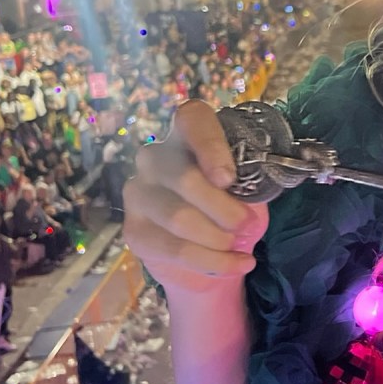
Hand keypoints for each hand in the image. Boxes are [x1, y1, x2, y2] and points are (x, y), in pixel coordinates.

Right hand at [124, 100, 270, 292]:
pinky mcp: (134, 231)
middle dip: (223, 208)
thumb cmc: (232, 210)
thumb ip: (247, 184)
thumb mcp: (248, 192)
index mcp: (187, 136)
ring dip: (218, 237)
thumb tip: (246, 202)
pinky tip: (238, 263)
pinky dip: (214, 262)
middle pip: (183, 177)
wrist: (211, 256)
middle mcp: (154, 158)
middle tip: (246, 223)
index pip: (192, 120)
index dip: (210, 145)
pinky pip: (175, 249)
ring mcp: (138, 193)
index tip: (228, 178)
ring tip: (238, 245)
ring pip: (178, 217)